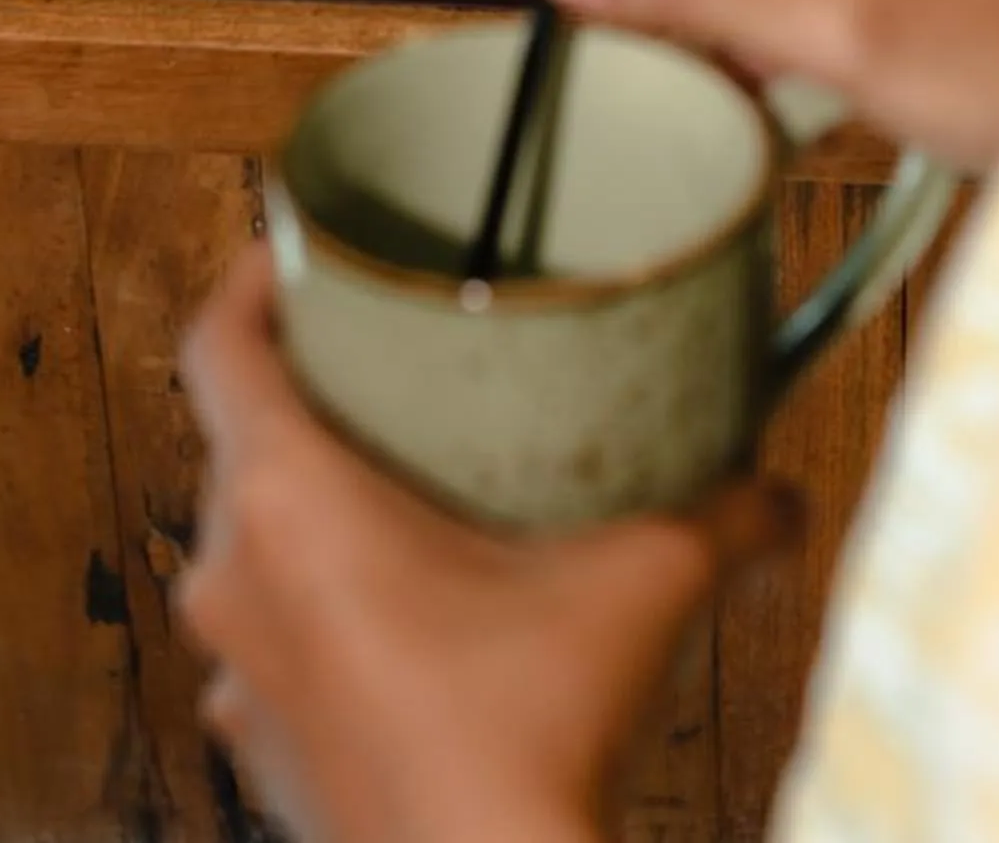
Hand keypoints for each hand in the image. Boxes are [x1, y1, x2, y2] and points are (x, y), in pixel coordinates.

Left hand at [177, 246, 799, 842]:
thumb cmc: (530, 745)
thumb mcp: (646, 586)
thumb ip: (726, 512)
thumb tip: (782, 485)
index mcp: (288, 502)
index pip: (216, 346)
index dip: (247, 278)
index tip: (295, 250)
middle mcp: (236, 578)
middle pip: (239, 440)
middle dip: (311, 392)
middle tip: (392, 359)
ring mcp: (236, 674)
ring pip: (252, 545)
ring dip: (315, 507)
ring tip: (408, 484)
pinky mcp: (262, 748)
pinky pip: (273, 638)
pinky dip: (324, 607)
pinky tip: (412, 618)